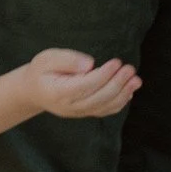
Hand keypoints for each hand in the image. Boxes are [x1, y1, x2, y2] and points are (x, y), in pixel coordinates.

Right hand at [26, 48, 141, 119]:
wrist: (34, 90)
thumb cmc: (42, 71)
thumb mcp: (47, 59)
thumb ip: (67, 60)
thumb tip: (89, 64)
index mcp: (58, 93)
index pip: (85, 86)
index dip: (103, 75)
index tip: (116, 62)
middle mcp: (69, 107)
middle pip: (98, 98)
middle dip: (117, 84)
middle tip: (130, 69)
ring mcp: (78, 112)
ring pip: (104, 107)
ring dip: (123, 94)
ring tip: (136, 80)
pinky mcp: (85, 112)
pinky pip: (104, 111)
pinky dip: (119, 102)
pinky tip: (129, 90)